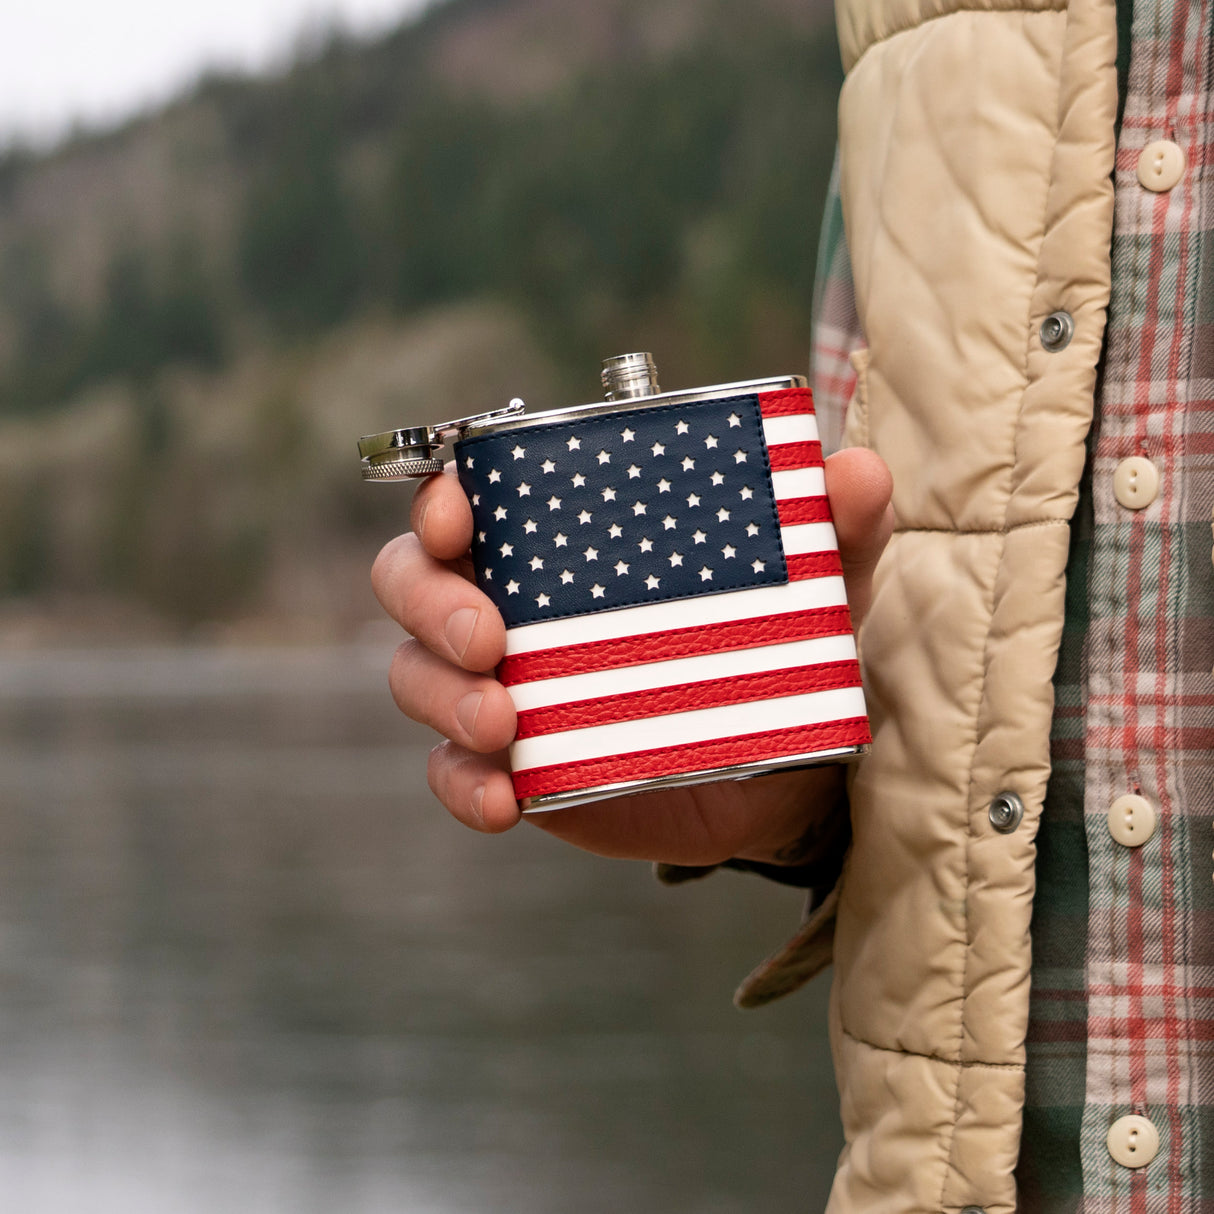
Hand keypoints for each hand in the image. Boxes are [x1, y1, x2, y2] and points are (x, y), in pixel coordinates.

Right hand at [371, 446, 892, 866]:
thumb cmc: (780, 647)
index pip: (469, 497)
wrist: (788, 769)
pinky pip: (453, 773)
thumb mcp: (814, 585)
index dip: (442, 497)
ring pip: (417, 675)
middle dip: (431, 601)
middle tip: (486, 635)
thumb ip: (834, 528)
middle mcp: (516, 603)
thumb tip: (859, 471)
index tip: (458, 514)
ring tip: (505, 721)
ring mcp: (506, 686)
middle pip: (412, 582)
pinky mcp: (517, 765)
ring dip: (442, 694)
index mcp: (565, 540)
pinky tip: (503, 801)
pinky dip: (462, 785)